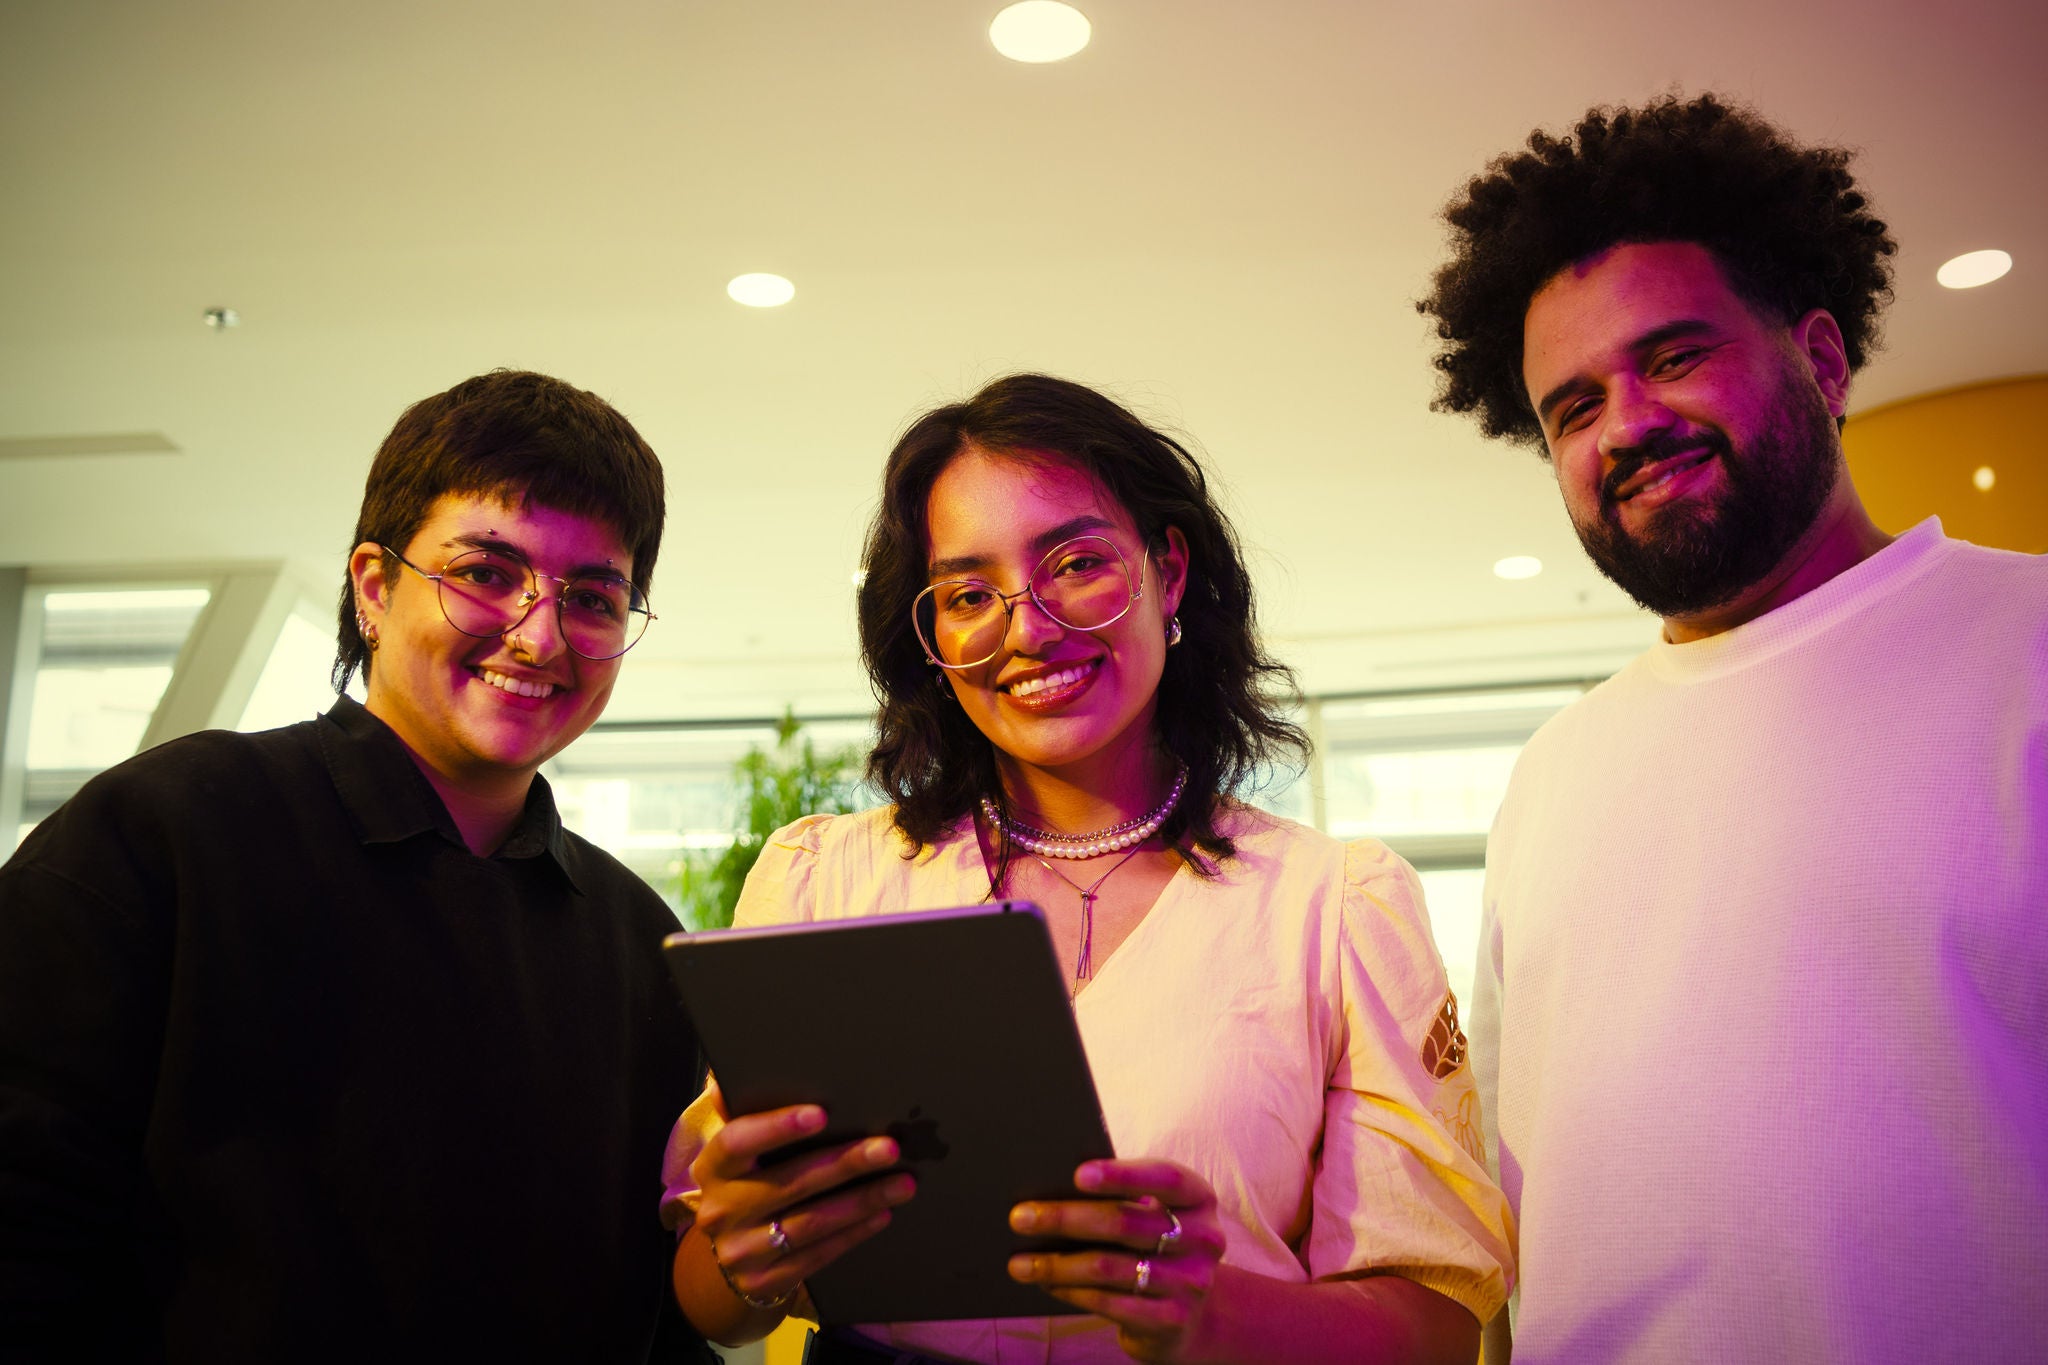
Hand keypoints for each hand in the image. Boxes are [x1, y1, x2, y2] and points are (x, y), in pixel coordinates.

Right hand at [688, 1079, 916, 1311]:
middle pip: (789, 1183)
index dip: (777, 1127)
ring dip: (861, 1201)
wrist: (730, 1259)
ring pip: (810, 1222)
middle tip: (889, 1148)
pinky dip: (853, 1233)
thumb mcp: (739, 1154)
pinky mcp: (764, 1281)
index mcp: (713, 1168)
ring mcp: (741, 1250)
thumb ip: (741, 1113)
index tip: (821, 1114)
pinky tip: (882, 1214)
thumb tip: (727, 1075)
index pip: (738, 1142)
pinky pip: (817, 1254)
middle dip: (845, 1163)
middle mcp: (721, 1210)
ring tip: (903, 1183)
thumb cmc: (746, 1185)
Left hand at [1007, 1159, 1227, 1362]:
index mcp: (1199, 1198)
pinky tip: (1046, 1283)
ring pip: (1110, 1267)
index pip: (1165, 1178)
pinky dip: (1071, 1291)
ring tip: (1020, 1262)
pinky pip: (1109, 1302)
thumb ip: (1121, 1199)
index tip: (1076, 1174)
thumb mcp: (1152, 1215)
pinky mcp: (1172, 1319)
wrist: (1186, 1315)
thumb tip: (1050, 1190)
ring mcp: (1192, 1282)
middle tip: (1020, 1217)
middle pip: (1126, 1222)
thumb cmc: (1152, 1247)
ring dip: (1057, 1263)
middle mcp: (1205, 1238)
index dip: (1122, 1175)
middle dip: (1066, 1218)